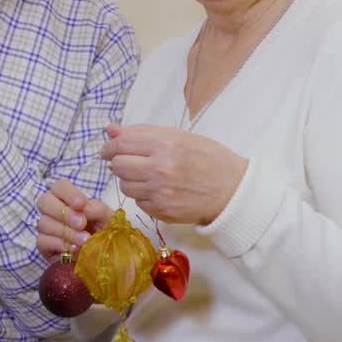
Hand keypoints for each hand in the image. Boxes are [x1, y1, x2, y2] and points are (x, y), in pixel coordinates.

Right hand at [36, 180, 112, 259]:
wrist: (102, 257)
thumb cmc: (103, 233)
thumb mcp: (107, 219)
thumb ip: (97, 209)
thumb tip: (84, 207)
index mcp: (68, 198)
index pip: (59, 186)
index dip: (68, 193)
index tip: (81, 204)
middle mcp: (53, 209)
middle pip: (44, 201)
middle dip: (64, 212)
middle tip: (82, 223)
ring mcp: (46, 227)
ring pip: (44, 222)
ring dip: (66, 232)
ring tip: (84, 240)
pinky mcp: (43, 245)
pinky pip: (42, 241)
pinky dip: (59, 244)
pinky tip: (73, 248)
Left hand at [101, 124, 247, 225]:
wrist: (232, 191)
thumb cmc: (209, 159)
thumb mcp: (180, 137)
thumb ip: (143, 132)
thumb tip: (111, 129)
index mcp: (165, 145)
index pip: (121, 144)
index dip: (110, 146)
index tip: (109, 149)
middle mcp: (160, 170)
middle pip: (118, 166)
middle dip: (119, 162)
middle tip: (130, 161)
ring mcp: (160, 193)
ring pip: (124, 186)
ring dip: (130, 180)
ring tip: (148, 176)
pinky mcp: (162, 212)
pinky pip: (138, 202)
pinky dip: (143, 195)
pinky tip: (159, 190)